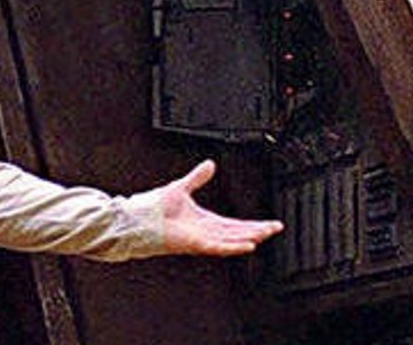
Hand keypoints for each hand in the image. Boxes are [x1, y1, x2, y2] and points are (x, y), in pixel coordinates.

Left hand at [135, 160, 283, 255]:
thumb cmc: (153, 208)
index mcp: (205, 220)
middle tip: (276, 228)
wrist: (136, 218)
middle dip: (258, 231)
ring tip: (265, 235)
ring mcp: (200, 239)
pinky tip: (247, 245)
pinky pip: (217, 247)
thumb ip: (197, 178)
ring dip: (249, 238)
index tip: (270, 223)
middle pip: (238, 233)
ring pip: (231, 241)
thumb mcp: (182, 187)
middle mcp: (205, 232)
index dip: (253, 223)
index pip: (235, 224)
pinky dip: (232, 247)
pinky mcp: (193, 243)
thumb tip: (210, 164)